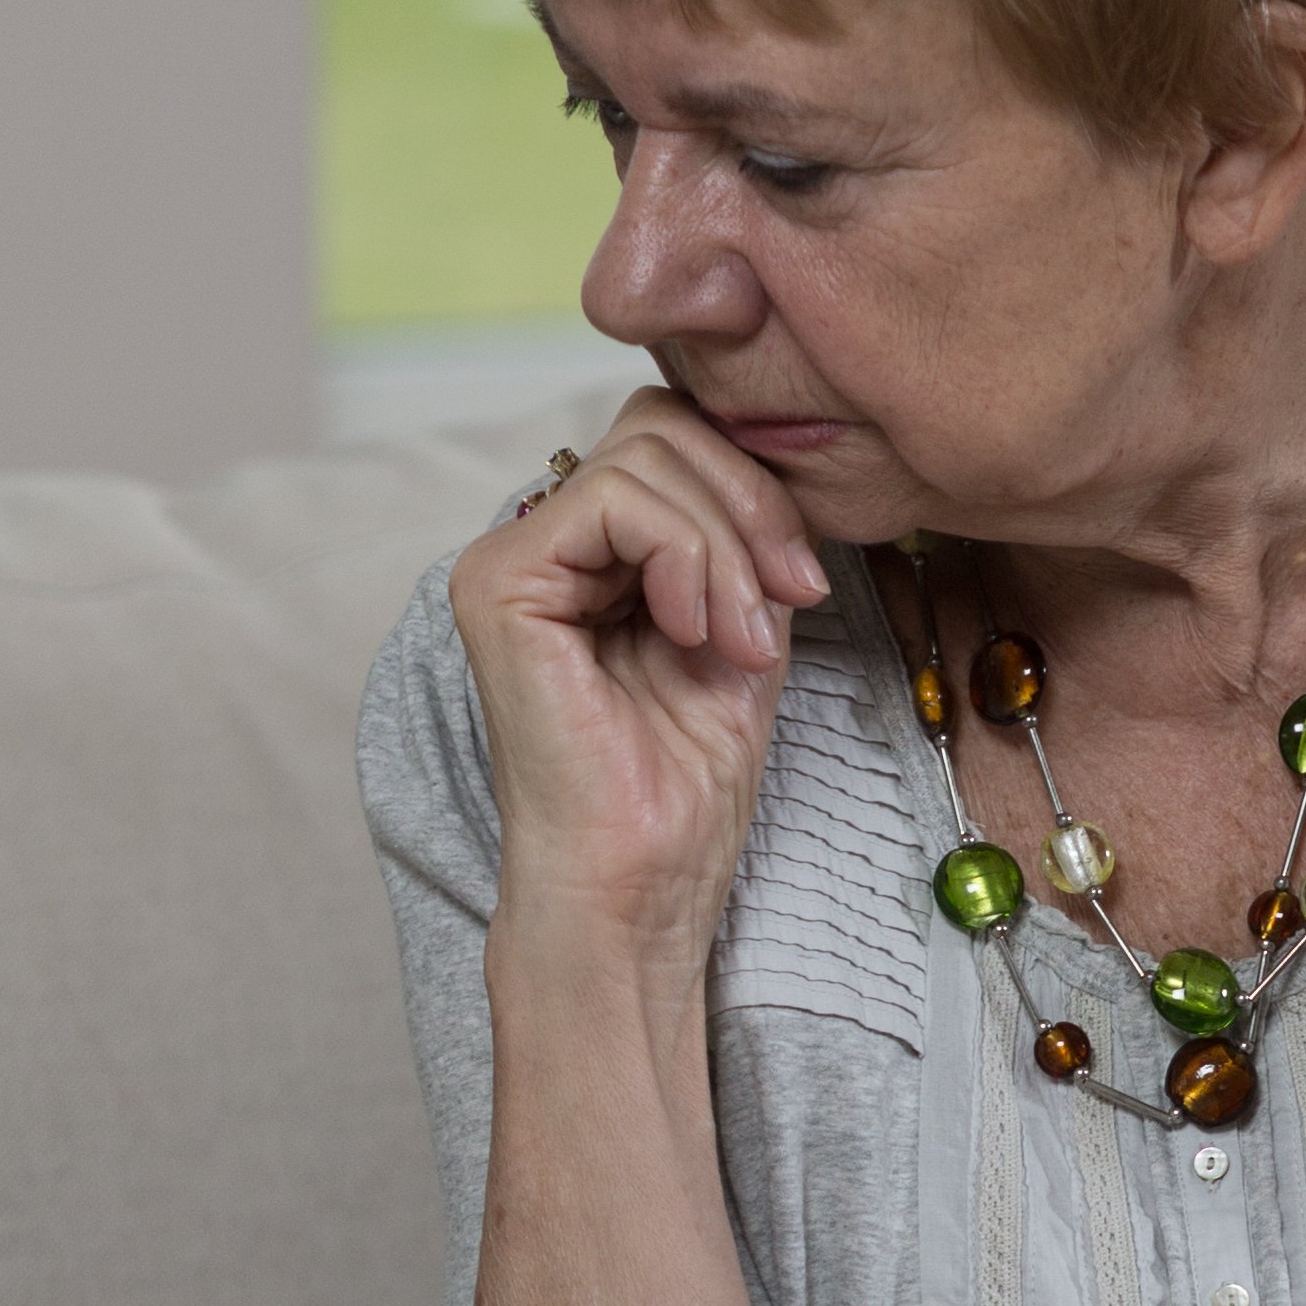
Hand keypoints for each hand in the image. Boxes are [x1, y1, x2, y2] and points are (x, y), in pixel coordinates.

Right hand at [447, 390, 834, 968]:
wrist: (643, 877)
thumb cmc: (687, 780)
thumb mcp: (746, 628)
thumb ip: (746, 542)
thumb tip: (776, 457)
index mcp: (597, 551)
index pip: (677, 441)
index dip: (757, 486)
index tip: (806, 583)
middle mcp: (544, 543)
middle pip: (660, 429)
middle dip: (752, 505)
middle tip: (788, 600)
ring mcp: (512, 557)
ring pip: (645, 457)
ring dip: (727, 545)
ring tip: (741, 640)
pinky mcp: (499, 581)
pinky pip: (613, 500)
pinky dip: (686, 556)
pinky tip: (696, 634)